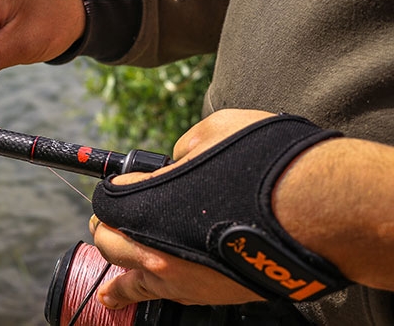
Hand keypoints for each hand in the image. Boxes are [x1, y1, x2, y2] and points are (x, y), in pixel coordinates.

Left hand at [90, 109, 273, 307]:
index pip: (111, 199)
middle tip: (112, 217)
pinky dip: (139, 293)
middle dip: (108, 225)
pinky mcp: (208, 295)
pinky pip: (162, 296)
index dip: (115, 188)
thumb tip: (179, 159)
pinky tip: (126, 297)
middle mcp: (155, 248)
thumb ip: (185, 148)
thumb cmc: (266, 165)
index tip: (122, 185)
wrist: (320, 212)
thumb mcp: (215, 131)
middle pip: (109, 241)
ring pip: (131, 278)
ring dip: (119, 268)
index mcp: (146, 205)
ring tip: (108, 285)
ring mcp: (181, 277)